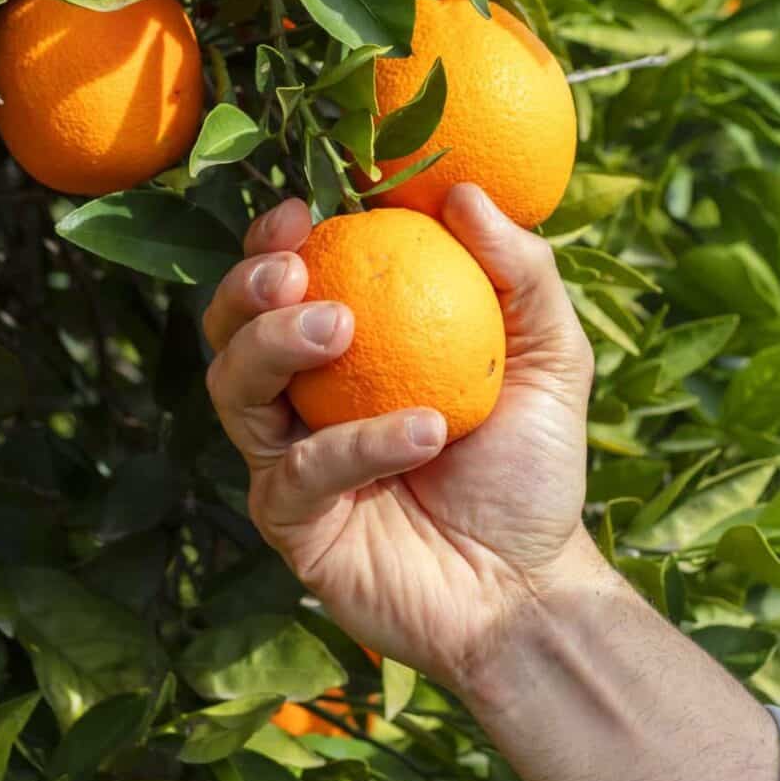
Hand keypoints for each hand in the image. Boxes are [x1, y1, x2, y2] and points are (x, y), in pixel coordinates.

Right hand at [202, 184, 608, 691]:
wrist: (529, 587)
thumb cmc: (532, 466)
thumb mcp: (550, 355)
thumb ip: (520, 271)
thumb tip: (464, 193)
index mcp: (345, 353)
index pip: (285, 283)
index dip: (273, 240)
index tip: (305, 211)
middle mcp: (301, 403)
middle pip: (230, 331)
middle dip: (246, 288)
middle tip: (296, 271)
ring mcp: (288, 464)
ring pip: (234, 392)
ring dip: (276, 347)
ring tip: (341, 326)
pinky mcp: (292, 526)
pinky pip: (298, 473)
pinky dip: (357, 445)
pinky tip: (423, 430)